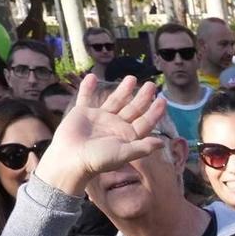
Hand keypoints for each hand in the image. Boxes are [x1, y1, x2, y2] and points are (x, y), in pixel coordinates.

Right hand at [34, 74, 170, 196]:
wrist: (71, 159)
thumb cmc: (98, 159)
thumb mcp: (124, 153)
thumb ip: (143, 147)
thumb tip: (163, 143)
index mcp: (126, 136)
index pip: (144, 122)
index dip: (154, 112)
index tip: (163, 100)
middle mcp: (115, 126)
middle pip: (132, 109)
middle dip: (142, 97)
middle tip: (151, 85)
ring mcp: (99, 119)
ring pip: (114, 101)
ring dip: (122, 90)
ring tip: (131, 78)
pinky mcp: (83, 113)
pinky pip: (86, 97)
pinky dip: (88, 88)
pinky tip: (92, 77)